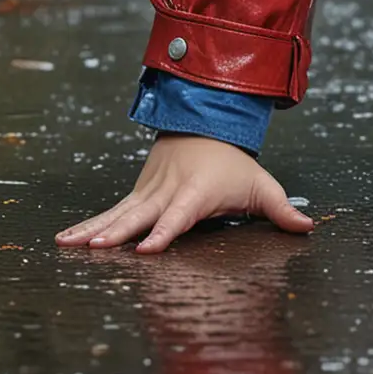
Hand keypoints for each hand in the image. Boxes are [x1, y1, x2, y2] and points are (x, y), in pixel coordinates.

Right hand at [55, 134, 316, 253]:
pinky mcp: (136, 193)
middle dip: (120, 231)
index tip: (148, 249)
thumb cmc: (235, 164)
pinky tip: (64, 239)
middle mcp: (167, 192)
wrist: (206, 124)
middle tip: (98, 247)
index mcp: (196, 193)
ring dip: (94, 228)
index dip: (165, 232)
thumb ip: (283, 209)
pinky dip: (87, 223)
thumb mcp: (261, 184)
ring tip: (68, 244)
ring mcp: (148, 192)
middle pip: (141, 214)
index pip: (179, 216)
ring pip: (119, 212)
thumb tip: (309, 227)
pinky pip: (110, 210)